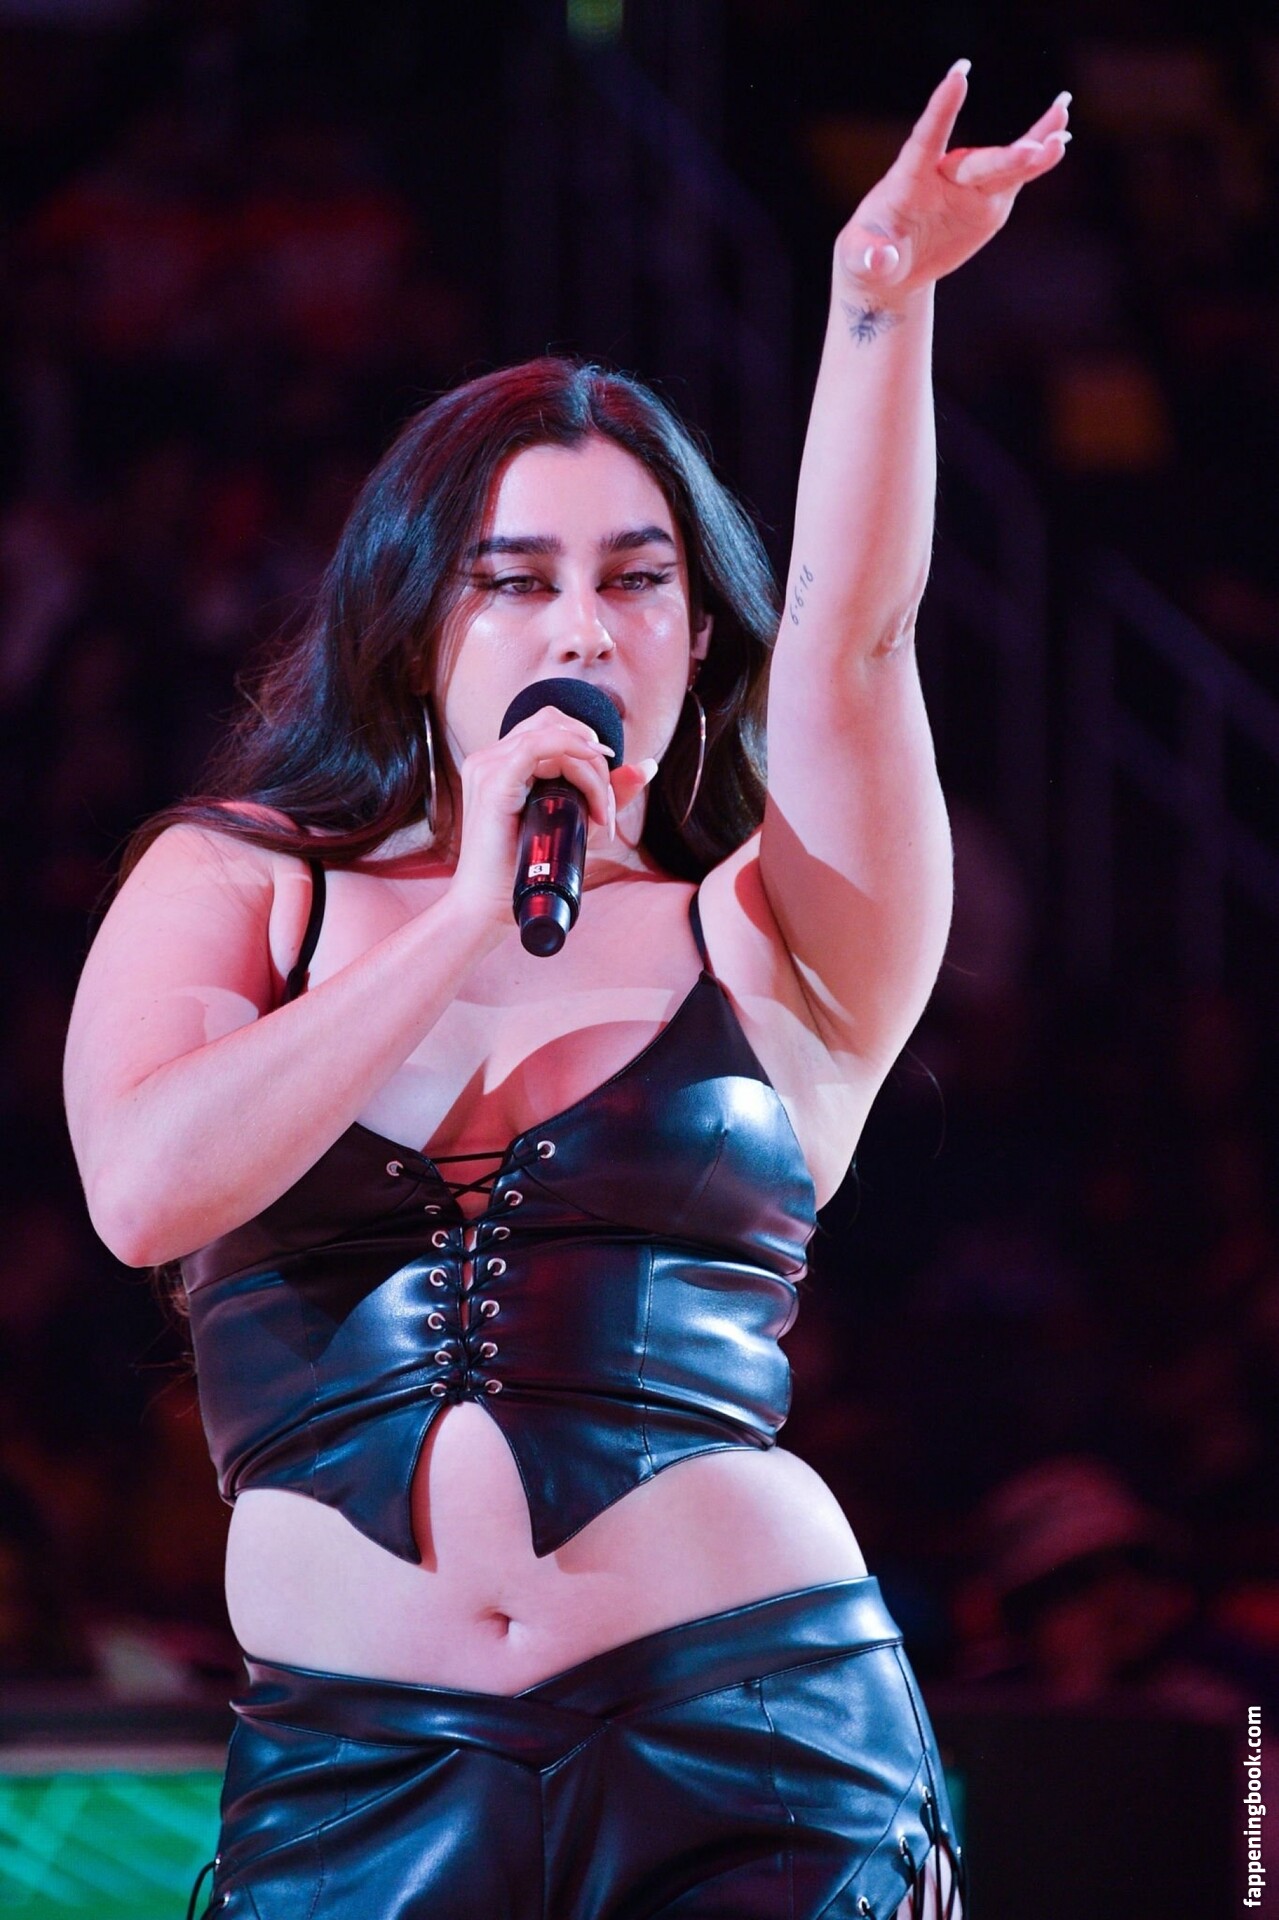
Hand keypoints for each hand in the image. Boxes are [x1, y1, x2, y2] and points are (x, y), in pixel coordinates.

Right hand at [449, 707, 652, 924]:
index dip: (589, 752)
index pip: (554, 729)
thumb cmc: (525, 870)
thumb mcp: (576, 824)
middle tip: (606, 805)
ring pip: (553, 735)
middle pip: (555, 724)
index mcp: (504, 762)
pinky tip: (592, 785)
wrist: (489, 908)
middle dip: (594, 760)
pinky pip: (536, 746)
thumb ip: (606, 792)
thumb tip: (648, 765)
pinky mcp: (493, 782)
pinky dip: (572, 754)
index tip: (606, 799)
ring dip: (590, 769)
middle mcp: (492, 757)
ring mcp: (488, 766)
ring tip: (600, 810)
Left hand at [834, 62, 1069, 301]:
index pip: (926, 139)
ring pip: (1002, 165)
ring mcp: (967, 186)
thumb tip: (880, 260)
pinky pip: (1016, 177)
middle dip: (1005, 159)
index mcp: (908, 180)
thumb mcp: (862, 261)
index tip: (958, 74)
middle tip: (1033, 152)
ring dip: (1032, 149)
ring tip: (1062, 127)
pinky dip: (1039, 159)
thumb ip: (871, 258)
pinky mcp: (986, 201)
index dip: (942, 109)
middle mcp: (942, 175)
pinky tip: (1062, 137)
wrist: (892, 265)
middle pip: (976, 163)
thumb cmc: (868, 257)